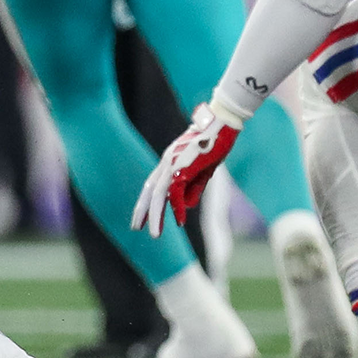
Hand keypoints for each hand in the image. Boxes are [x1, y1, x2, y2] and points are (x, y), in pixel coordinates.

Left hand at [132, 102, 241, 237]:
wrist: (222, 123)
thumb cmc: (215, 142)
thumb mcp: (204, 169)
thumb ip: (194, 187)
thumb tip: (186, 206)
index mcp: (169, 161)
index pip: (153, 184)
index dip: (147, 200)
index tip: (142, 216)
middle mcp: (167, 161)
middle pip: (150, 189)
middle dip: (143, 209)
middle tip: (135, 227)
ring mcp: (173, 162)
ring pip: (159, 193)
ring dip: (156, 214)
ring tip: (154, 234)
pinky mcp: (184, 165)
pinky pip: (175, 191)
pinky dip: (176, 207)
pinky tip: (179, 222)